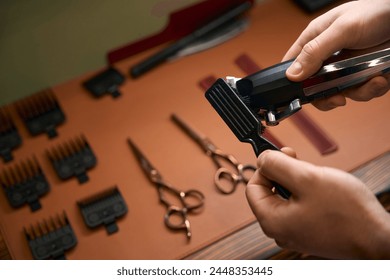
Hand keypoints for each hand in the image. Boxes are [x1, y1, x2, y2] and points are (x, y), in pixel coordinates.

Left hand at [246, 148, 389, 258]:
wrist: (379, 238)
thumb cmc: (346, 212)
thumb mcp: (307, 178)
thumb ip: (278, 165)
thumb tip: (262, 158)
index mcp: (271, 221)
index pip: (253, 187)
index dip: (265, 167)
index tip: (282, 155)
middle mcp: (280, 231)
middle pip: (268, 192)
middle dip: (282, 173)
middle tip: (300, 161)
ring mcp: (295, 232)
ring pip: (285, 197)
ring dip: (296, 181)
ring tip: (316, 177)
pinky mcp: (309, 231)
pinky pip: (298, 207)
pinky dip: (306, 193)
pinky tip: (322, 190)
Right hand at [283, 0, 389, 110]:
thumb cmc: (377, 10)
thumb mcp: (342, 29)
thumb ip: (315, 51)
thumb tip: (293, 74)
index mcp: (315, 39)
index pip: (293, 65)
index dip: (294, 81)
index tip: (301, 94)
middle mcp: (328, 55)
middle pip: (314, 86)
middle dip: (327, 95)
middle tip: (337, 97)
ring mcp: (345, 66)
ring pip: (340, 92)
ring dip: (357, 91)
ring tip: (371, 79)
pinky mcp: (362, 73)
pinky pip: (362, 91)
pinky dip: (372, 88)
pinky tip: (380, 77)